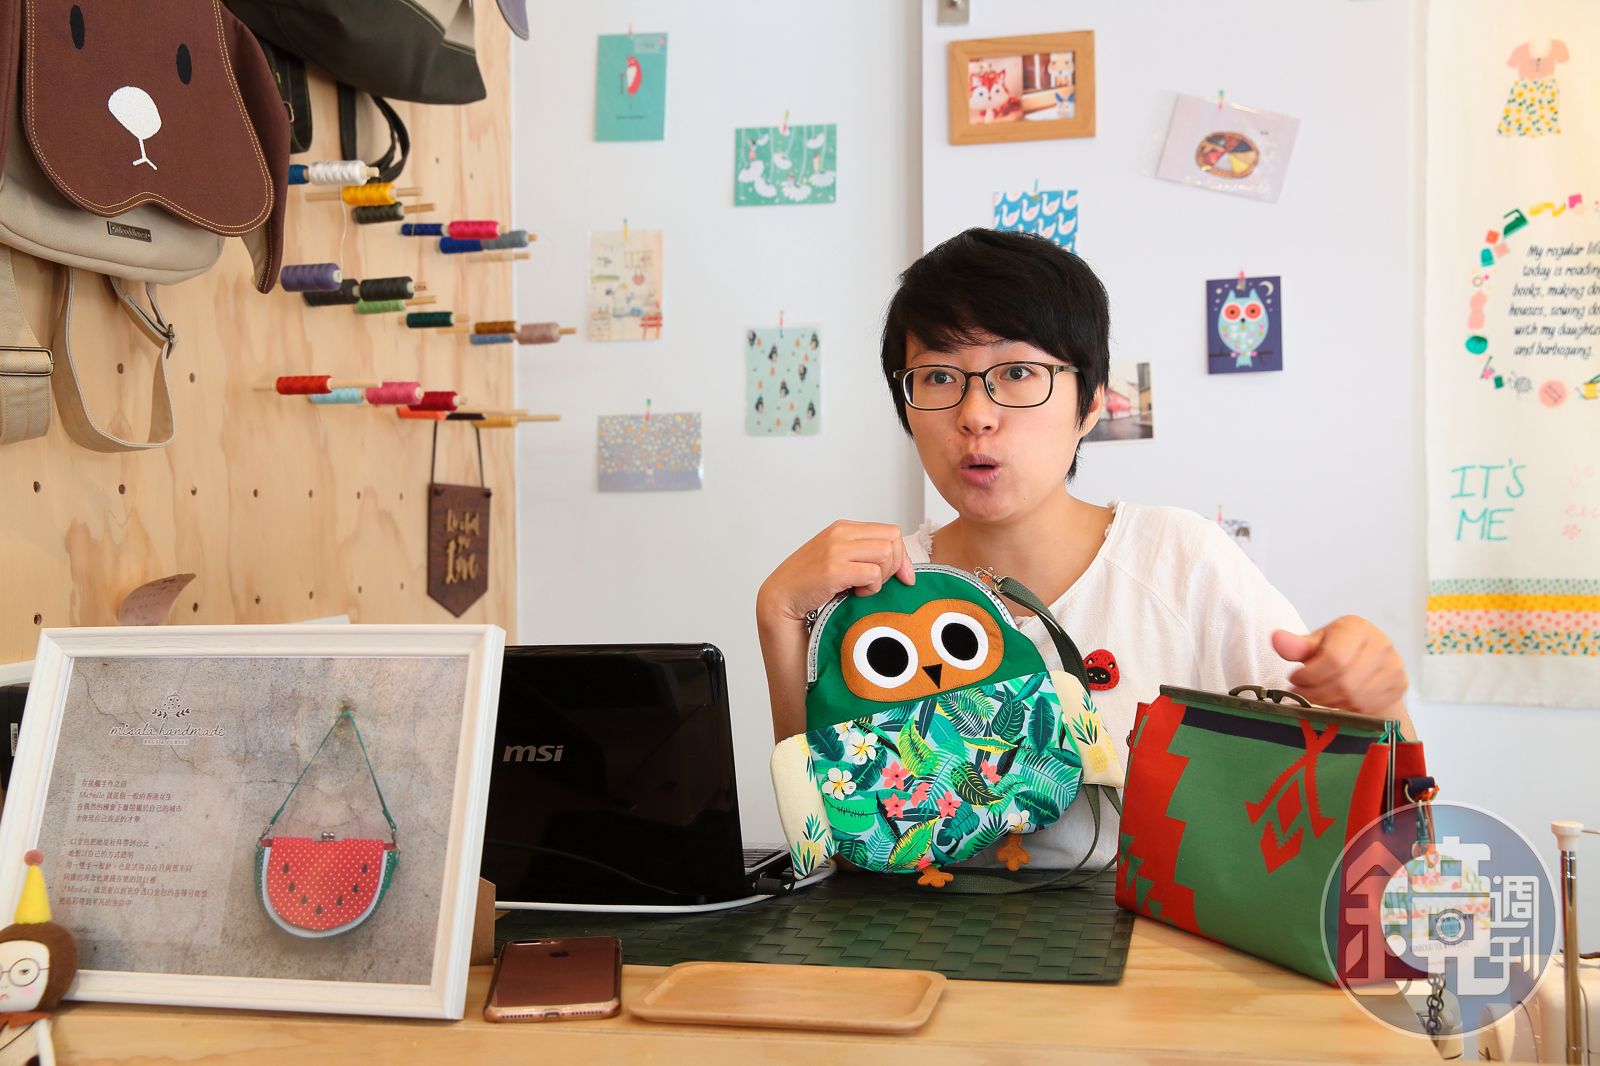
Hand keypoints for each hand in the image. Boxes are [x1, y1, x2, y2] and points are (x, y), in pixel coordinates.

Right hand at [756, 520, 913, 627]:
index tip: (902, 576)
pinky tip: (855, 594)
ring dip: (881, 577)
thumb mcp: (838, 557)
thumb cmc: (810, 582)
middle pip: (893, 539)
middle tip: (877, 582)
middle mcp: (840, 533)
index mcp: (843, 528)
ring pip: (886, 554)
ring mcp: (836, 549)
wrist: (781, 596)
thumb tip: (901, 565)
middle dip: (894, 565)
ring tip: (862, 587)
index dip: (901, 555)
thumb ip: (863, 553)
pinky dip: (871, 588)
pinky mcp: (834, 569)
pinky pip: (873, 574)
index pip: (890, 532)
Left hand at [1270, 616, 1407, 718]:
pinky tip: (1335, 703)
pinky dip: (1346, 709)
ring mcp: (1394, 667)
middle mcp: (1381, 644)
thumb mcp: (1315, 644)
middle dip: (1315, 692)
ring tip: (1315, 697)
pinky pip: (1368, 708)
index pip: (1333, 658)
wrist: (1369, 666)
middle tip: (1301, 692)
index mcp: (1357, 628)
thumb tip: (1277, 639)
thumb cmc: (1337, 651)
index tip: (1295, 678)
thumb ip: (1297, 645)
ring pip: (1355, 698)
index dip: (1309, 675)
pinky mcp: (1399, 686)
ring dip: (1328, 703)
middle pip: (1344, 682)